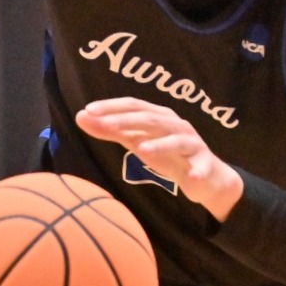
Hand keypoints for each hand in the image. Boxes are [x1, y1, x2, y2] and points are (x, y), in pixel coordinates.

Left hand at [75, 98, 243, 220]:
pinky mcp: (203, 163)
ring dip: (160, 145)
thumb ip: (111, 130)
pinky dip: (197, 171)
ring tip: (142, 150)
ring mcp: (191, 143)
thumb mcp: (136, 141)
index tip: (88, 110)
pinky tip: (190, 178)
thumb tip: (82, 116)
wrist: (203, 176)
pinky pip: (201, 167)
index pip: (133, 106)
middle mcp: (175, 125)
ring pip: (176, 141)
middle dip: (128, 121)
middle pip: (151, 119)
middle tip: (107, 125)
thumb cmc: (166, 154)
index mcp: (157, 117)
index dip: (112, 106)